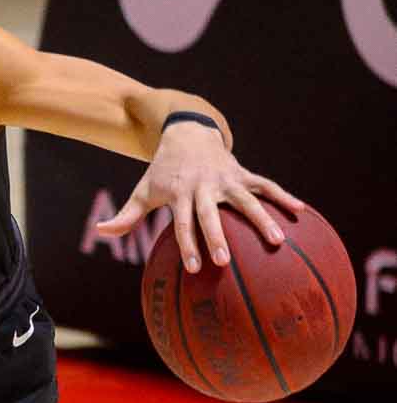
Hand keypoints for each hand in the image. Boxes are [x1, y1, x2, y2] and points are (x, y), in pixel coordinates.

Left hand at [96, 121, 304, 271]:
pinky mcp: (243, 173)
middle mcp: (205, 186)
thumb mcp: (143, 191)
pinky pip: (266, 185)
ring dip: (263, 219)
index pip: (183, 224)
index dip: (188, 245)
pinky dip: (283, 196)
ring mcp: (227, 178)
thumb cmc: (162, 172)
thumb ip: (125, 215)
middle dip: (218, 237)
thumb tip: (100, 232)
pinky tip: (301, 212)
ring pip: (247, 200)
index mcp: (180, 194)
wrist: (187, 133)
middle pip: (212, 215)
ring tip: (279, 240)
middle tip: (226, 260)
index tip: (194, 269)